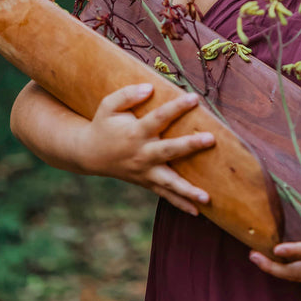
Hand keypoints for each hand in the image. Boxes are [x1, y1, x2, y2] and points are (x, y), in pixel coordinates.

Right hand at [78, 83, 214, 214]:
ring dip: (188, 190)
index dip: (176, 107)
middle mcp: (142, 154)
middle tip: (210, 139)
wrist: (90, 154)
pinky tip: (198, 212)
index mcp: (135, 133)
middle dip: (189, 146)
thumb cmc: (103, 125)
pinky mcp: (146, 183)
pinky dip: (180, 203)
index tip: (194, 97)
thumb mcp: (108, 105)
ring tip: (206, 198)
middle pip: (168, 150)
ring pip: (168, 182)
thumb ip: (127, 95)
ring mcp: (144, 172)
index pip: (159, 118)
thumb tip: (149, 88)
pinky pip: (165, 195)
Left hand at [249, 200, 300, 283]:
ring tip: (255, 257)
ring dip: (276, 269)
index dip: (295, 251)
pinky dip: (284, 269)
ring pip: (297, 277)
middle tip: (253, 256)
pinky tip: (270, 260)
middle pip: (299, 273)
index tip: (276, 249)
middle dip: (274, 268)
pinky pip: (300, 275)